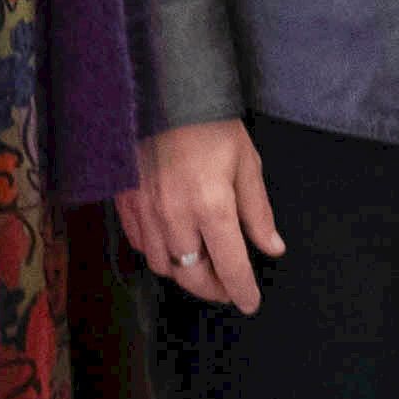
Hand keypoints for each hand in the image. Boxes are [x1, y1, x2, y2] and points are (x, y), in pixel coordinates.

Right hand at [119, 118, 283, 312]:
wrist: (162, 95)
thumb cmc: (211, 127)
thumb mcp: (247, 164)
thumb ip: (258, 212)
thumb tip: (272, 248)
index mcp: (212, 207)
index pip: (230, 265)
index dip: (242, 290)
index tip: (250, 303)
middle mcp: (175, 218)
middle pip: (192, 275)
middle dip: (213, 288)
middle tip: (229, 288)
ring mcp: (146, 213)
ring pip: (162, 265)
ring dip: (185, 274)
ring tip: (203, 268)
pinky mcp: (125, 203)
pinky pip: (139, 245)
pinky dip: (158, 254)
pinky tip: (173, 248)